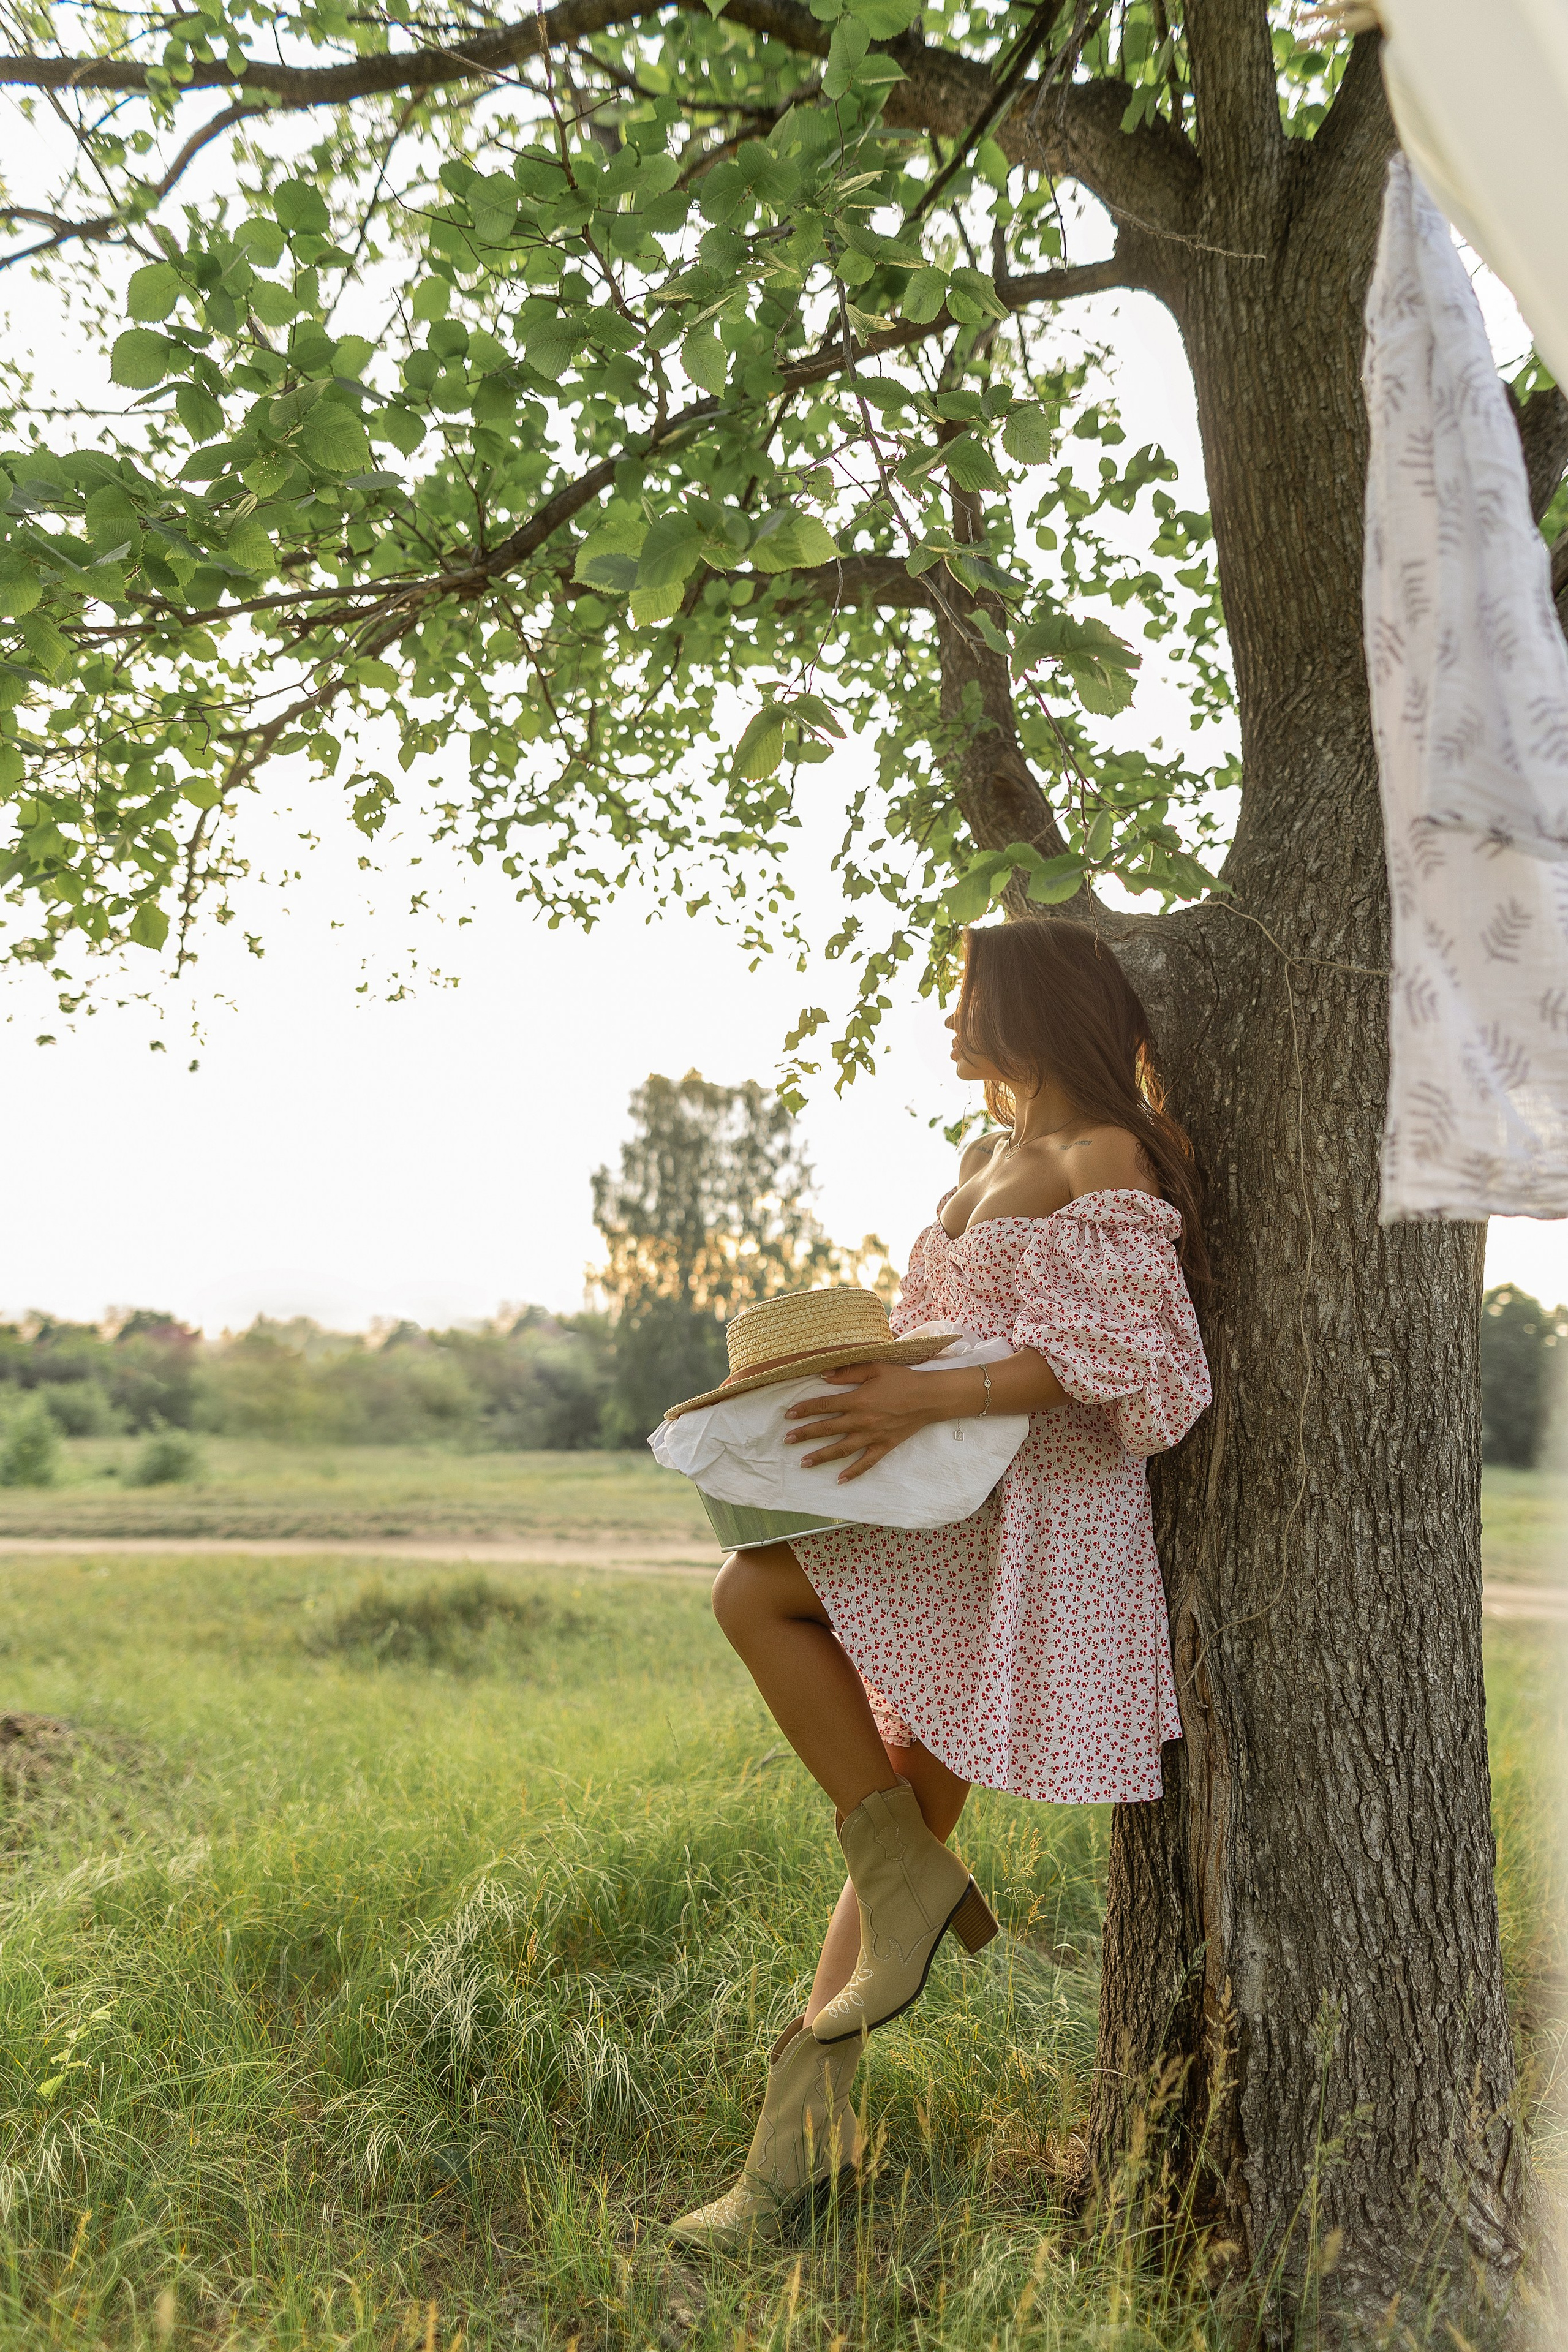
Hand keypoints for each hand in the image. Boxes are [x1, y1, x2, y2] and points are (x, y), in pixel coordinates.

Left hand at [782, 1361, 937, 1482]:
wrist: (929, 1397)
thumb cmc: (902, 1380)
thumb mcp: (875, 1368)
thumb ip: (848, 1372)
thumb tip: (823, 1374)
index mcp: (858, 1400)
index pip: (824, 1406)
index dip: (805, 1410)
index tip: (789, 1416)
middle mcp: (862, 1421)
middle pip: (827, 1429)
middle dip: (805, 1435)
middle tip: (787, 1441)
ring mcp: (872, 1436)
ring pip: (841, 1449)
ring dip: (821, 1457)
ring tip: (804, 1463)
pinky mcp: (884, 1446)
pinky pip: (866, 1463)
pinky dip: (853, 1472)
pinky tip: (839, 1480)